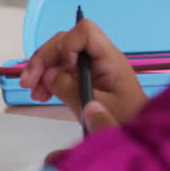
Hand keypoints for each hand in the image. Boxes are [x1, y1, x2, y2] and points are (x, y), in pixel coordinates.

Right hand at [19, 18, 146, 128]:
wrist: (141, 138)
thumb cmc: (126, 121)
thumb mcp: (95, 107)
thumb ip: (70, 89)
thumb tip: (49, 75)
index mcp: (109, 59)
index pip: (85, 32)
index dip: (66, 44)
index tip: (59, 68)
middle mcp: (99, 58)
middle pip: (65, 42)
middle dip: (44, 59)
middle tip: (28, 83)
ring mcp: (92, 67)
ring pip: (60, 56)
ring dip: (42, 71)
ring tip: (34, 93)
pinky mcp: (86, 78)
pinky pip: (63, 70)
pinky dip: (49, 80)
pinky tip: (42, 95)